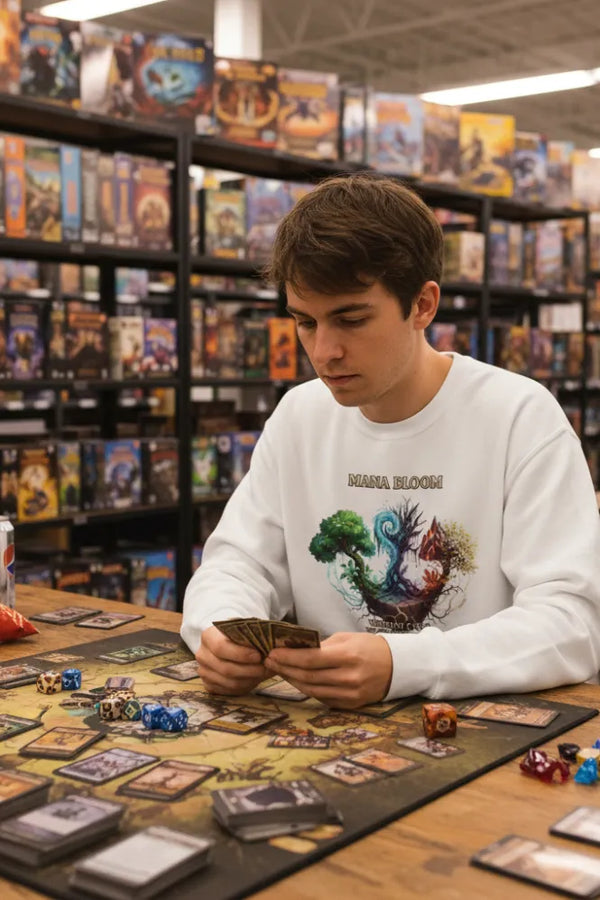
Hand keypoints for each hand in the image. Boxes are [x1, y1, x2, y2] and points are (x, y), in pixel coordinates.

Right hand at [195, 625, 266, 694]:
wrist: (228, 642)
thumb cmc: (239, 634)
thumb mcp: (245, 629)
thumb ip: (254, 637)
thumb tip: (272, 649)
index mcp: (208, 636)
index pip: (221, 647)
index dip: (241, 654)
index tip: (258, 655)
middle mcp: (202, 655)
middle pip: (225, 668)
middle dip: (249, 670)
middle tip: (265, 667)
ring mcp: (203, 671)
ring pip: (229, 682)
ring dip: (249, 679)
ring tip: (262, 673)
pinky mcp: (208, 685)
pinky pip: (228, 691)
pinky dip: (244, 686)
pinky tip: (254, 678)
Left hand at [264, 632, 392, 707]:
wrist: (397, 666)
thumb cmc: (369, 647)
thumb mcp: (347, 638)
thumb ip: (322, 646)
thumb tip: (295, 649)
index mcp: (348, 656)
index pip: (311, 659)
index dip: (288, 657)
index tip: (272, 652)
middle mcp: (348, 678)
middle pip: (308, 676)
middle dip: (285, 668)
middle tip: (269, 661)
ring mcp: (350, 694)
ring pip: (312, 690)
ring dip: (292, 680)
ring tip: (279, 670)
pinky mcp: (350, 705)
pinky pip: (322, 698)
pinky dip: (307, 689)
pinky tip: (297, 680)